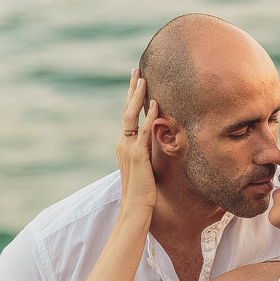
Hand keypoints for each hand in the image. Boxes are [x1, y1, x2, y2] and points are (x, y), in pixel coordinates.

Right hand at [116, 69, 158, 220]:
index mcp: (124, 146)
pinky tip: (156, 103)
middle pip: (127, 111)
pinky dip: (149, 117)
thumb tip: (155, 146)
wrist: (134, 210)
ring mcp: (128, 149)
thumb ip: (147, 154)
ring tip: (143, 79)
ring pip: (131, 117)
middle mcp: (123, 144)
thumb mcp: (144, 169)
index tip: (136, 81)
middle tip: (136, 70)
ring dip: (137, 96)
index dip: (132, 98)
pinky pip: (143, 132)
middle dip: (131, 89)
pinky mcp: (137, 156)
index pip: (128, 117)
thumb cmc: (141, 194)